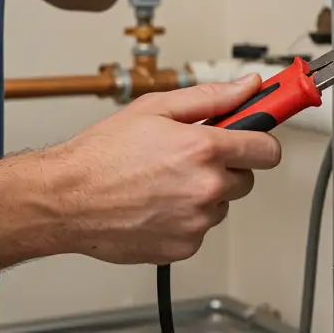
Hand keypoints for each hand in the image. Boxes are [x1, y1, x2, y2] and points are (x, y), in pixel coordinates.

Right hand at [46, 75, 282, 263]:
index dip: (260, 140)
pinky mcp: (184, 247)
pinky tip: (155, 203)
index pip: (267, 149)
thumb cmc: (101, 154)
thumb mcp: (156, 107)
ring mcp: (196, 221)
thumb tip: (247, 87)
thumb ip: (211, 97)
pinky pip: (200, 229)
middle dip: (226, 166)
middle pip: (246, 178)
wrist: (66, 198)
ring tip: (163, 181)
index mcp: (204, 149)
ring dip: (204, 193)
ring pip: (221, 204)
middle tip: (190, 157)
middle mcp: (206, 188)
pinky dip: (185, 218)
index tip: (256, 136)